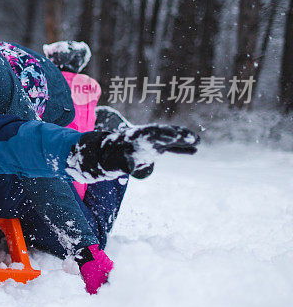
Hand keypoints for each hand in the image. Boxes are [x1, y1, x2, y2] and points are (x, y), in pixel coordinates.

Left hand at [66, 124, 199, 182]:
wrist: (110, 154)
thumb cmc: (113, 157)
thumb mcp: (115, 161)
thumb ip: (124, 165)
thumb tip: (129, 172)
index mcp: (136, 136)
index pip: (152, 133)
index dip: (164, 134)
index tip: (175, 135)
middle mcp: (146, 135)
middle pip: (163, 133)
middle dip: (176, 134)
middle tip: (191, 137)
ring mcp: (152, 140)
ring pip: (169, 138)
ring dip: (182, 139)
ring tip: (197, 141)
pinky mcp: (157, 147)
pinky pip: (171, 146)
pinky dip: (182, 148)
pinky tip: (195, 149)